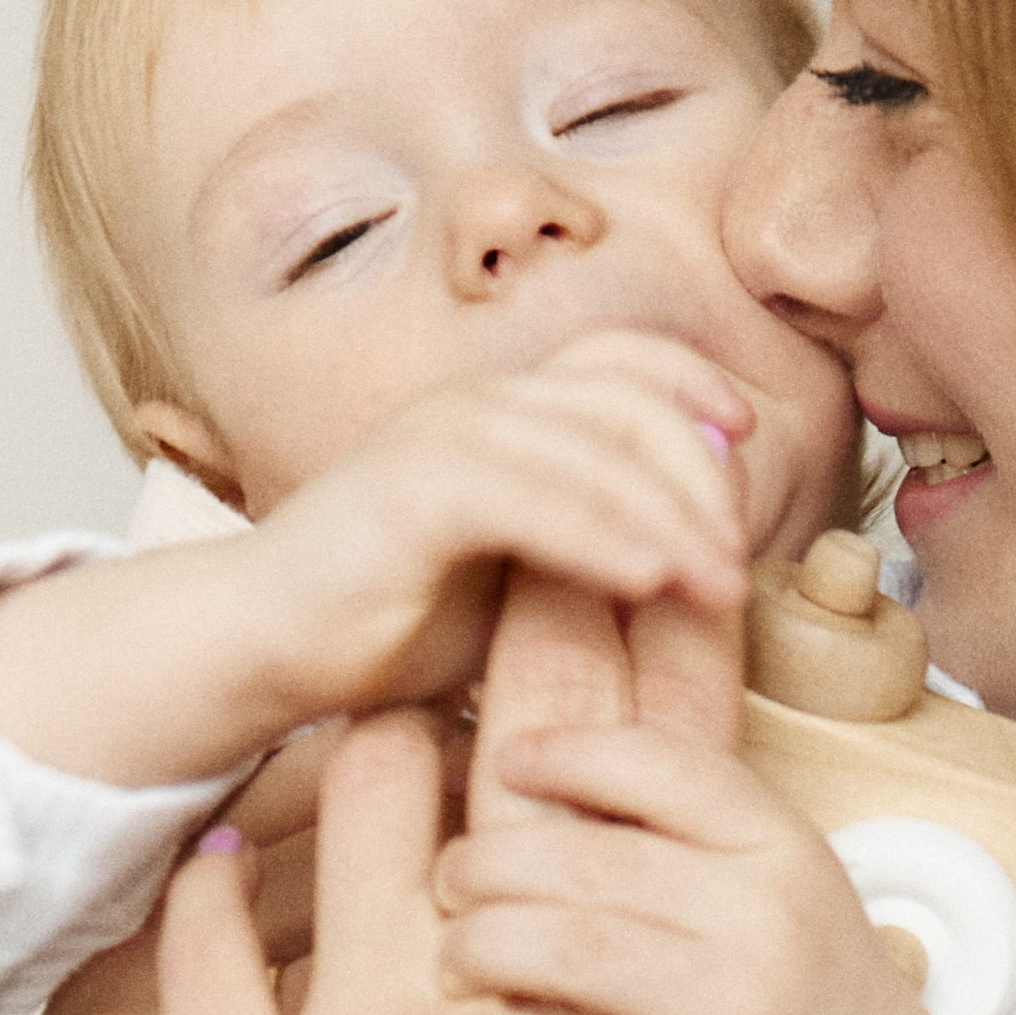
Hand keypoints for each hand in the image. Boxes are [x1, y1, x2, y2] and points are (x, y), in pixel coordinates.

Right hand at [0, 333, 757, 790]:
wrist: (262, 648)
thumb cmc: (391, 627)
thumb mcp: (523, 587)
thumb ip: (600, 556)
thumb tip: (707, 567)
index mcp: (507, 413)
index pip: (628, 366)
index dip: (698, 394)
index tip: (752, 456)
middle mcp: (478, 405)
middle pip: (629, 401)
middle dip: (703, 480)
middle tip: (744, 569)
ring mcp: (441, 438)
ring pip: (591, 447)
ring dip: (670, 515)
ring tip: (721, 587)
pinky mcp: (410, 491)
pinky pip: (529, 495)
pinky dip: (600, 533)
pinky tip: (651, 579)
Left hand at [157, 713, 808, 1014]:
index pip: (644, 804)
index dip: (632, 678)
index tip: (617, 604)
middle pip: (491, 769)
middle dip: (488, 697)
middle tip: (471, 655)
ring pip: (346, 827)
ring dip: (358, 778)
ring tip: (357, 748)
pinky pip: (206, 962)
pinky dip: (215, 901)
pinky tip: (215, 870)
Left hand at [438, 705, 1011, 1014]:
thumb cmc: (795, 990)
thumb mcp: (773, 882)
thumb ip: (683, 827)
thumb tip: (543, 746)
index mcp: (778, 846)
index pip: (659, 766)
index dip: (568, 753)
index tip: (506, 761)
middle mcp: (766, 918)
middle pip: (589, 861)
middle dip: (491, 864)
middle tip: (447, 881)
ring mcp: (742, 1009)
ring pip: (569, 952)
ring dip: (482, 951)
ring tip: (451, 960)